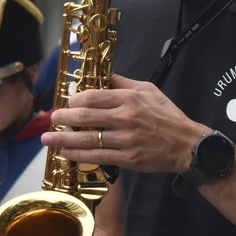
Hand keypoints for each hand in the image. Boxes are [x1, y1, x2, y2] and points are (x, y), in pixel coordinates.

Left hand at [40, 74, 208, 174]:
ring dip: (64, 138)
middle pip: (86, 116)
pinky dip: (78, 154)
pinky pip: (97, 156)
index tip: (68, 101)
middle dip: (64, 117)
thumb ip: (123, 83)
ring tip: (48, 138)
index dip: (75, 99)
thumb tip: (102, 77)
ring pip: (88, 138)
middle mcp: (125, 118)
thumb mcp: (149, 90)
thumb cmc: (168, 116)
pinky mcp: (127, 158)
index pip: (94, 96)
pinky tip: (66, 152)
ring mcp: (125, 140)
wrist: (186, 144)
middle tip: (52, 118)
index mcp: (129, 99)